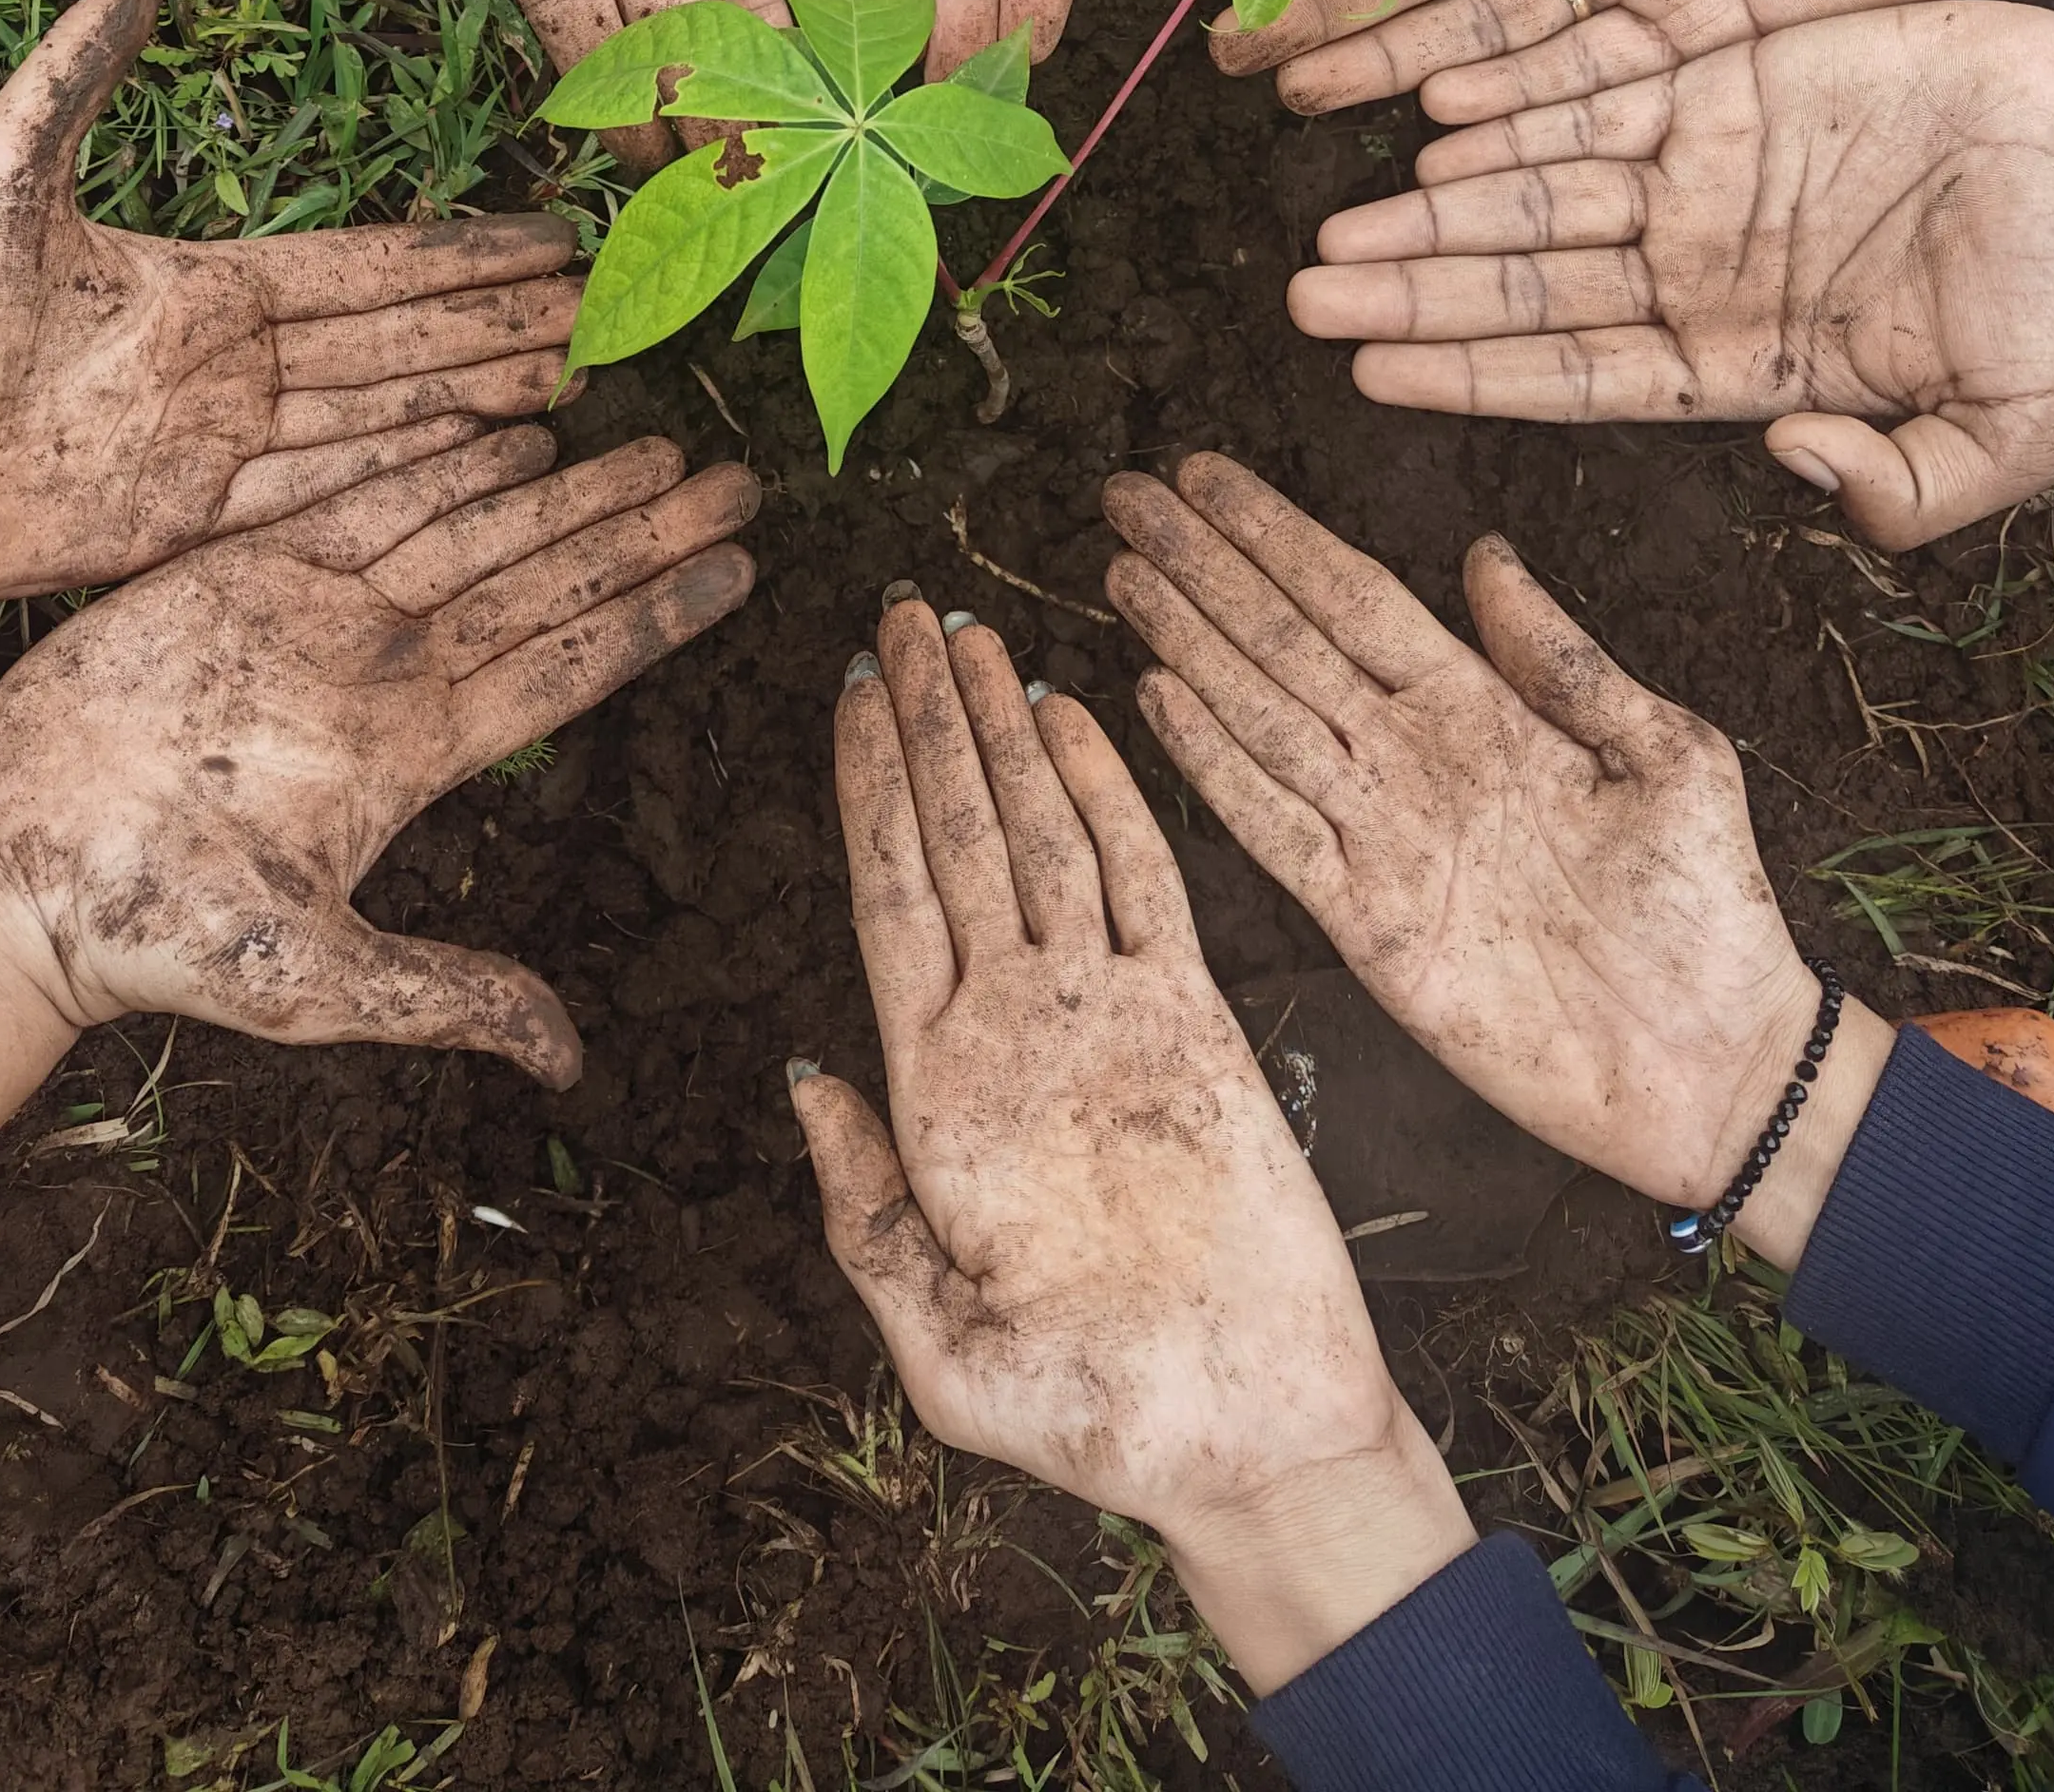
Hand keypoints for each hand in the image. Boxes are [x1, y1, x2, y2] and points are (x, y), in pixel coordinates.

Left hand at [0, 0, 581, 595]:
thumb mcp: (10, 161)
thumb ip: (85, 58)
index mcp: (200, 288)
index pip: (368, 268)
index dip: (463, 255)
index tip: (551, 237)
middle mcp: (224, 370)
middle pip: (399, 346)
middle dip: (505, 330)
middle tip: (606, 315)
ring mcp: (211, 451)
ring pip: (381, 423)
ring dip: (481, 405)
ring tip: (577, 386)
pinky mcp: (183, 528)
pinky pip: (320, 503)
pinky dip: (407, 487)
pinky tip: (484, 476)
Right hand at [0, 426, 757, 1077]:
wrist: (19, 876)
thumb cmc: (161, 937)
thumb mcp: (321, 983)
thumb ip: (449, 998)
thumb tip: (569, 1061)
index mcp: (418, 754)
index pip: (570, 665)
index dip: (658, 612)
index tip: (746, 562)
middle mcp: (388, 675)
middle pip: (547, 579)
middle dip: (642, 527)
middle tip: (739, 471)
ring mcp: (321, 615)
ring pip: (474, 525)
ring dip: (563, 482)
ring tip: (653, 435)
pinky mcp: (245, 571)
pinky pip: (361, 495)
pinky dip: (435, 459)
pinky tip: (507, 422)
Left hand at [791, 589, 1469, 1691]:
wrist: (1247, 1443)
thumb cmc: (1093, 1424)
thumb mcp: (942, 1349)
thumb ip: (867, 1216)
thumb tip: (806, 1070)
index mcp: (941, 1094)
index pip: (890, 899)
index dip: (866, 791)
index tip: (844, 690)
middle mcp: (1015, 1030)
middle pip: (955, 837)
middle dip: (922, 722)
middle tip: (896, 609)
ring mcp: (1105, 1016)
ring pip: (1040, 834)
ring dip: (1000, 731)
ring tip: (967, 630)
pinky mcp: (1197, 1021)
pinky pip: (1146, 880)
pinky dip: (1109, 791)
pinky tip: (1073, 713)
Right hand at [1102, 458, 1889, 1264]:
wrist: (1714, 1062)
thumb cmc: (1710, 910)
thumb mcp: (1668, 755)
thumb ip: (1565, 660)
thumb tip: (1485, 552)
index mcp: (1482, 708)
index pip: (1355, 596)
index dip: (1277, 535)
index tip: (1205, 473)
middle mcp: (1415, 759)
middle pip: (1287, 640)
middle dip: (1205, 567)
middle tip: (1127, 494)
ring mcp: (1383, 838)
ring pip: (1261, 716)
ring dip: (1191, 644)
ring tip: (1126, 573)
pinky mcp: (1369, 924)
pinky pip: (1272, 828)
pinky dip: (1212, 765)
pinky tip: (1157, 698)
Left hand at [1288, 1, 2053, 541]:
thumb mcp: (2013, 428)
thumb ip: (1914, 485)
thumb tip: (1797, 472)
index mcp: (1743, 360)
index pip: (1577, 376)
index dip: (1473, 375)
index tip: (1370, 373)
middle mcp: (1696, 273)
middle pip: (1526, 290)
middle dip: (1416, 294)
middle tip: (1301, 295)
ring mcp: (1701, 178)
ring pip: (1537, 193)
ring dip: (1436, 210)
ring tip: (1335, 225)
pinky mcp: (1723, 83)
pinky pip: (1597, 96)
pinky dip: (1516, 107)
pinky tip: (1428, 121)